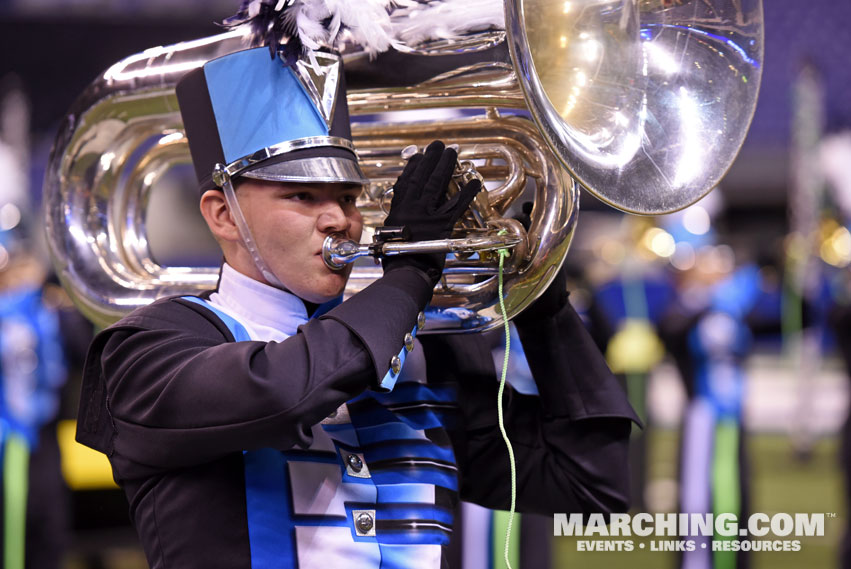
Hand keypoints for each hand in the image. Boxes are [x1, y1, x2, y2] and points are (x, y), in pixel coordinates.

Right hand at [382, 140, 480, 283]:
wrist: (407, 271)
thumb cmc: (397, 258)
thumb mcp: (390, 233)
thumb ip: (399, 218)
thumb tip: (404, 210)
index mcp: (399, 210)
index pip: (406, 182)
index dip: (413, 167)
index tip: (419, 156)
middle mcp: (412, 208)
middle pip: (423, 177)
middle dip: (431, 159)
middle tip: (438, 146)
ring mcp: (428, 215)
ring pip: (437, 185)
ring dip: (445, 167)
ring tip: (452, 153)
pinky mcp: (443, 225)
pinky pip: (457, 205)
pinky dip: (466, 193)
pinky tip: (475, 181)